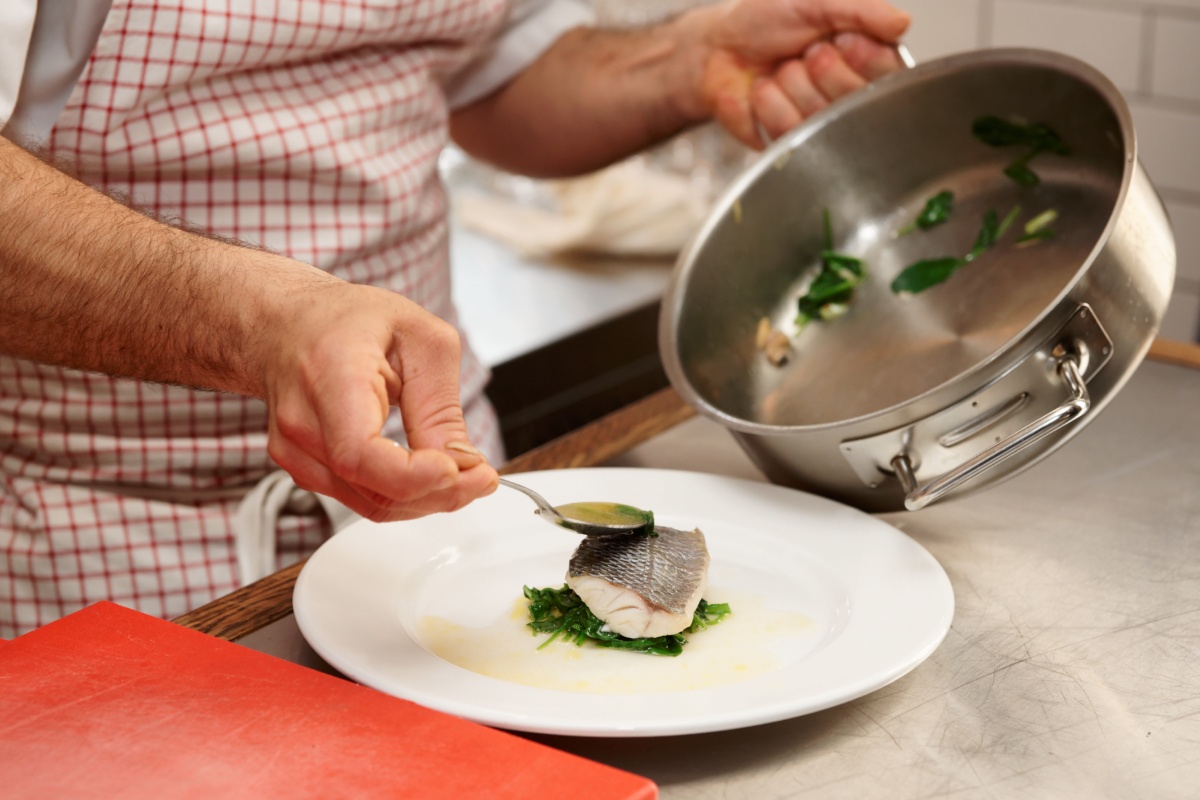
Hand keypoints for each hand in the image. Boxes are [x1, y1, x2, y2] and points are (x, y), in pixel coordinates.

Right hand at [256, 266, 498, 521]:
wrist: (289, 325)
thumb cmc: (349, 321)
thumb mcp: (421, 339)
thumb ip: (439, 406)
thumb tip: (461, 463)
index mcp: (331, 373)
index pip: (360, 453)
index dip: (414, 476)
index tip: (459, 470)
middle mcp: (303, 420)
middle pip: (373, 487)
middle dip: (439, 492)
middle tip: (481, 476)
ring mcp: (296, 451)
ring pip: (372, 505)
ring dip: (426, 499)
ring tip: (463, 473)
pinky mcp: (303, 470)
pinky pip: (362, 500)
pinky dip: (404, 496)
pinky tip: (429, 475)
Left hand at [700, 0, 910, 147]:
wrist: (718, 47)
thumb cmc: (765, 21)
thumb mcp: (816, 2)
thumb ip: (861, 10)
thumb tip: (901, 23)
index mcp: (866, 58)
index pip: (890, 72)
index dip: (863, 57)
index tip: (841, 40)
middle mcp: (849, 94)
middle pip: (856, 98)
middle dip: (821, 66)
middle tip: (803, 52)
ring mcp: (820, 122)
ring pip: (821, 115)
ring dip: (791, 82)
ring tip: (780, 68)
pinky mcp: (791, 142)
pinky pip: (791, 132)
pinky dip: (770, 103)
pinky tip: (764, 89)